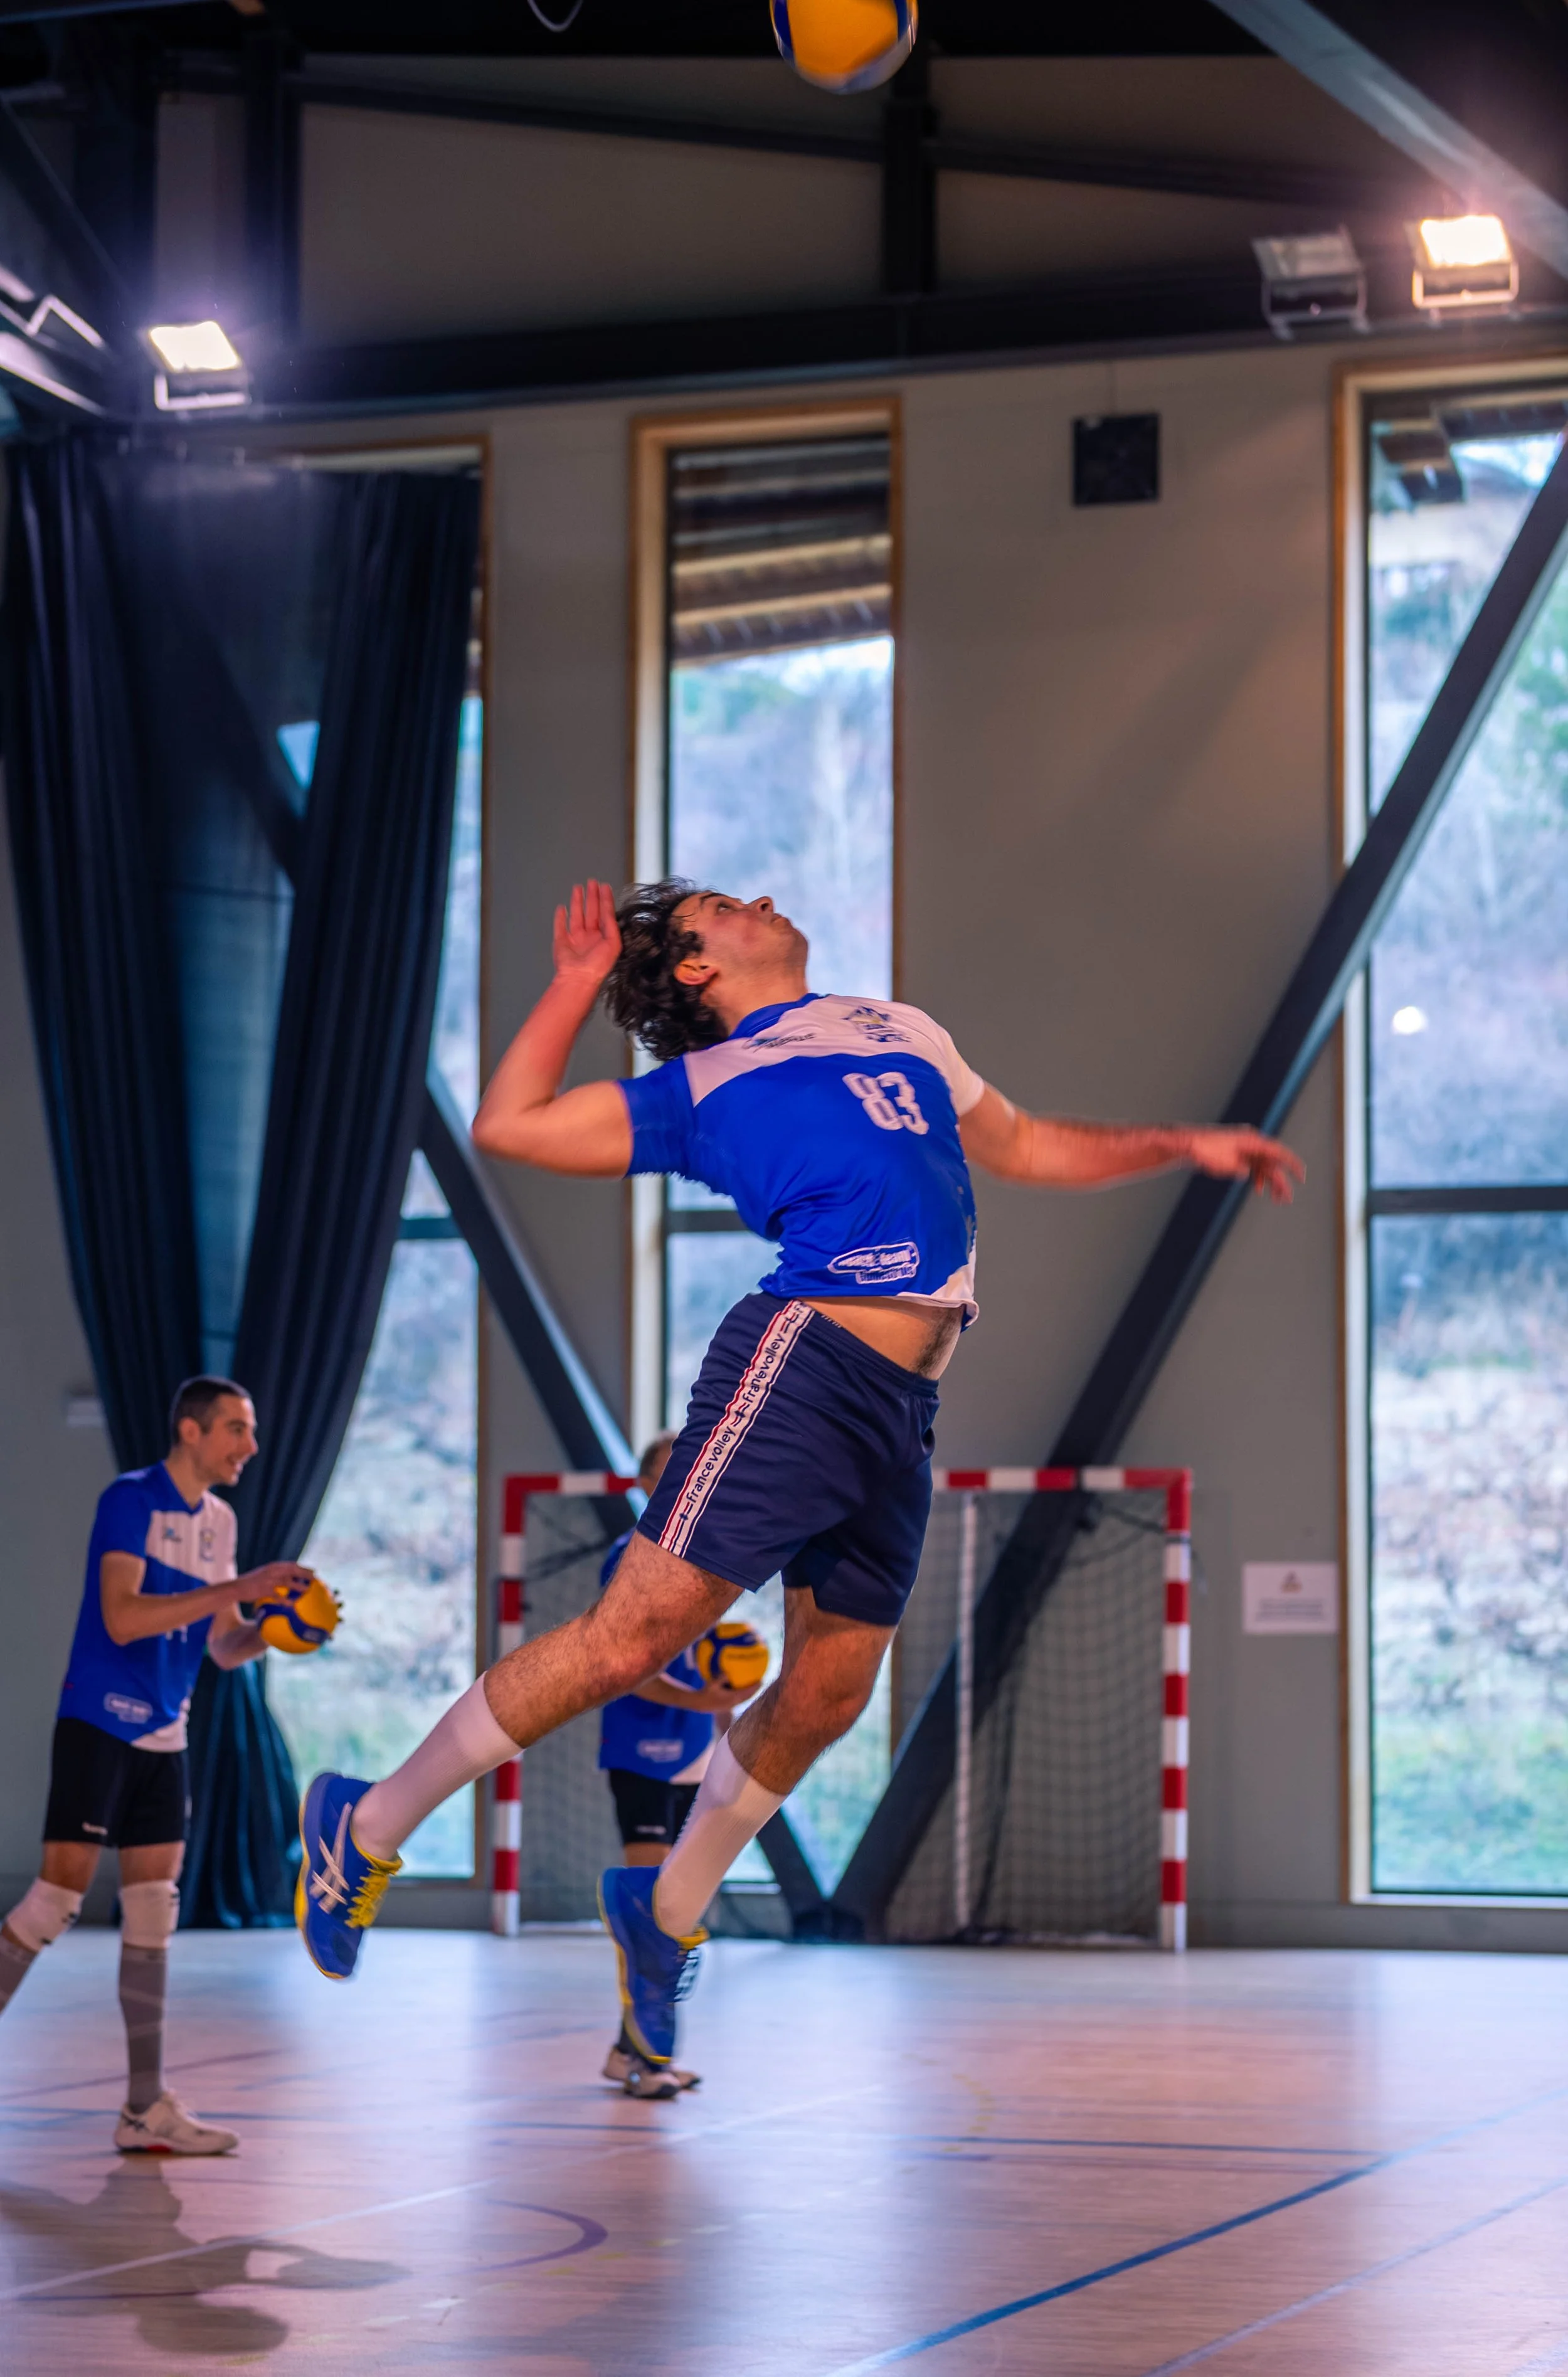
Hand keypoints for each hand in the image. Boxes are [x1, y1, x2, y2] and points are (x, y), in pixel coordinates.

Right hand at [241, 1561, 313, 1611]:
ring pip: (287, 1581)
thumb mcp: (263, 1574)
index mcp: (273, 1566)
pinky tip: (291, 1605)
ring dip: (298, 1586)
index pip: (291, 1565)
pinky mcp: (263, 1590)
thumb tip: (287, 1580)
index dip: (303, 1568)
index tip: (313, 1571)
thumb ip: (274, 1575)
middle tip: (315, 1579)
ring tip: (307, 1590)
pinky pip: (277, 1595)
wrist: (236, 1587)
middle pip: (292, 1570)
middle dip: (305, 1574)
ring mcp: (268, 1580)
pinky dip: (285, 1600)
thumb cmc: (250, 1582)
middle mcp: (272, 1571)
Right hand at [552, 879, 620, 993]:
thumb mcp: (613, 943)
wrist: (579, 977)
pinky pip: (560, 926)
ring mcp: (575, 939)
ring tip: (578, 888)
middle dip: (592, 896)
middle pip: (591, 911)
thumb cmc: (598, 966)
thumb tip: (609, 912)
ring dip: (577, 901)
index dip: (605, 899)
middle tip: (592, 883)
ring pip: (576, 915)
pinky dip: (559, 917)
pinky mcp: (562, 941)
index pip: (605, 914)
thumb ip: (611, 925)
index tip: (605, 887)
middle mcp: (590, 937)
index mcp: (603, 938)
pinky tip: (561, 908)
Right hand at [700, 1680, 761, 1712]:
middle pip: (748, 1697)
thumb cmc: (705, 1693)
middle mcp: (733, 1703)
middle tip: (761, 1682)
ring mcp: (731, 1706)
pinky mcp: (728, 1706)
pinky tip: (743, 1690)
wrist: (700, 1704)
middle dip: (755, 1690)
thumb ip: (721, 1678)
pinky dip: (744, 1695)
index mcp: (732, 1698)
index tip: (761, 1681)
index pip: (747, 1693)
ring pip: (744, 1699)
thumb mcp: (712, 1684)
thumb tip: (728, 1673)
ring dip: (750, 1693)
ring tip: (755, 1686)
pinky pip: (740, 1700)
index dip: (755, 1687)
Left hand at [1184, 1128, 1304, 1204]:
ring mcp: (1246, 1149)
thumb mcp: (1221, 1162)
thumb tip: (1246, 1172)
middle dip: (1280, 1181)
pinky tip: (1259, 1190)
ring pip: (1264, 1166)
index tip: (1301, 1177)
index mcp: (1251, 1141)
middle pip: (1272, 1163)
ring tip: (1276, 1198)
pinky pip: (1255, 1167)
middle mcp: (1251, 1143)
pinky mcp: (1239, 1154)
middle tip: (1286, 1198)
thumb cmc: (1204, 1151)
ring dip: (1270, 1182)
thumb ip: (1237, 1167)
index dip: (1292, 1164)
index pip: (1278, 1152)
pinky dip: (1258, 1178)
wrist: (1190, 1145)